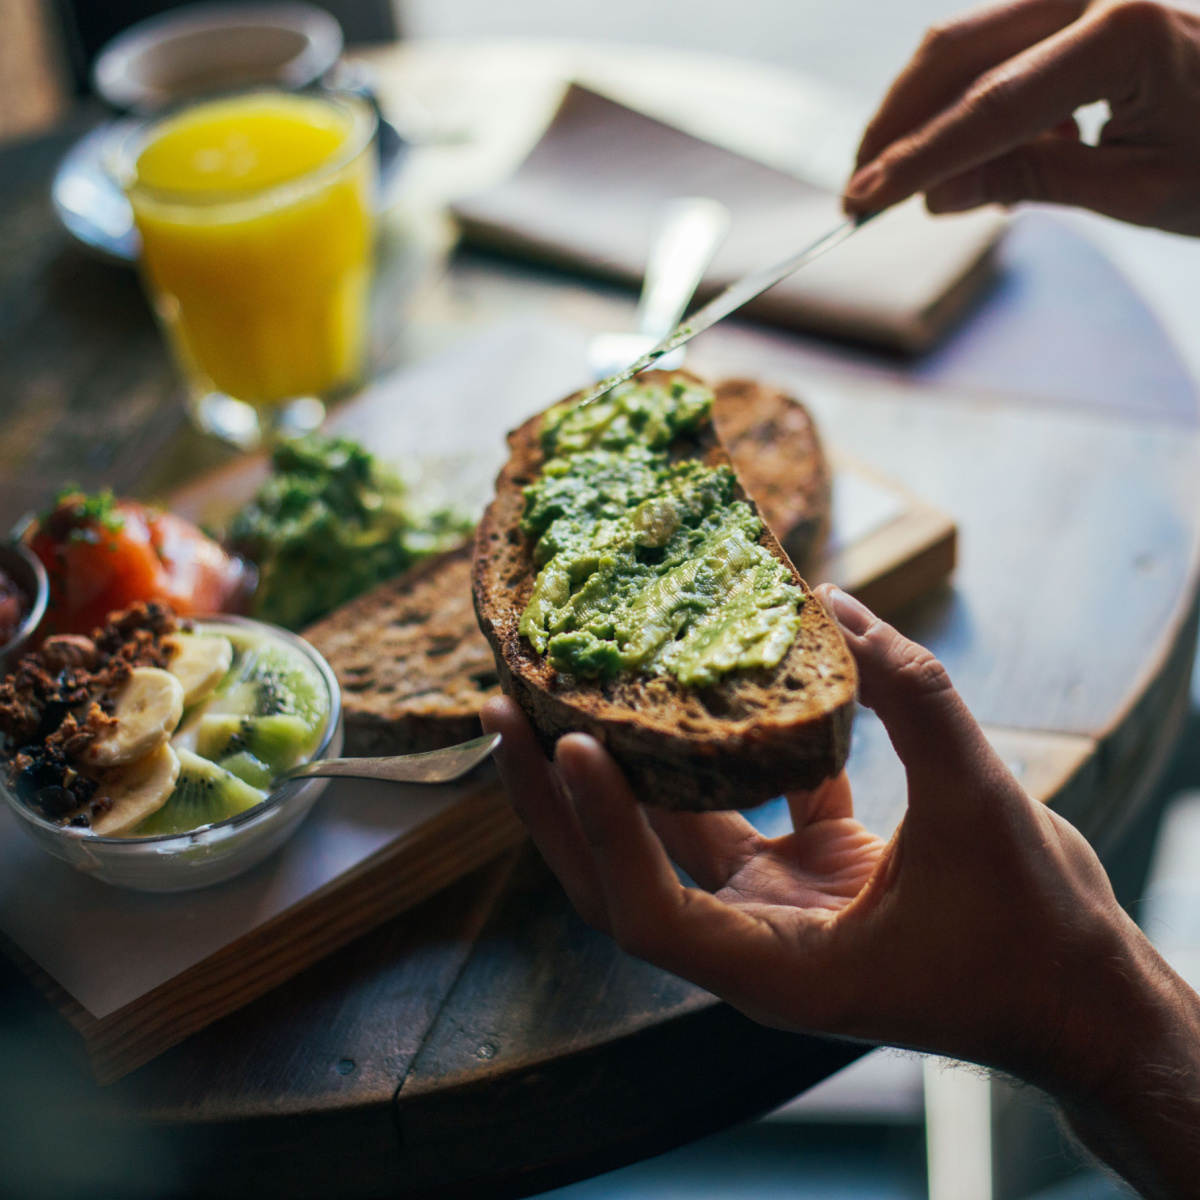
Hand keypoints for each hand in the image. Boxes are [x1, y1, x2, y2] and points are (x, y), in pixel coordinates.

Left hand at [482, 583, 1199, 1196]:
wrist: (1080, 996)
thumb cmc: (1037, 936)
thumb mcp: (984, 806)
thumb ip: (915, 700)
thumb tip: (837, 606)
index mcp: (777, 970)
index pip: (650, 911)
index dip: (600, 830)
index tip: (571, 743)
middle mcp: (753, 944)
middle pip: (621, 878)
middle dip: (555, 802)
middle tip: (504, 715)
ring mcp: (771, 908)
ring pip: (667, 839)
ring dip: (617, 772)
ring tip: (565, 692)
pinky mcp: (800, 877)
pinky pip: (737, 811)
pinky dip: (714, 759)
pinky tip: (698, 693)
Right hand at [842, 0, 1199, 234]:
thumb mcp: (1132, 189)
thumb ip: (1029, 182)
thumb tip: (935, 197)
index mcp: (1123, 34)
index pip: (991, 107)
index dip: (919, 160)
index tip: (863, 200)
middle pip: (956, 52)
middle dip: (898, 126)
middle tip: (858, 194)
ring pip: (963, 45)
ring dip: (919, 116)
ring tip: (898, 185)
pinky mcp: (1073, 8)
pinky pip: (991, 51)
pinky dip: (960, 107)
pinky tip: (963, 162)